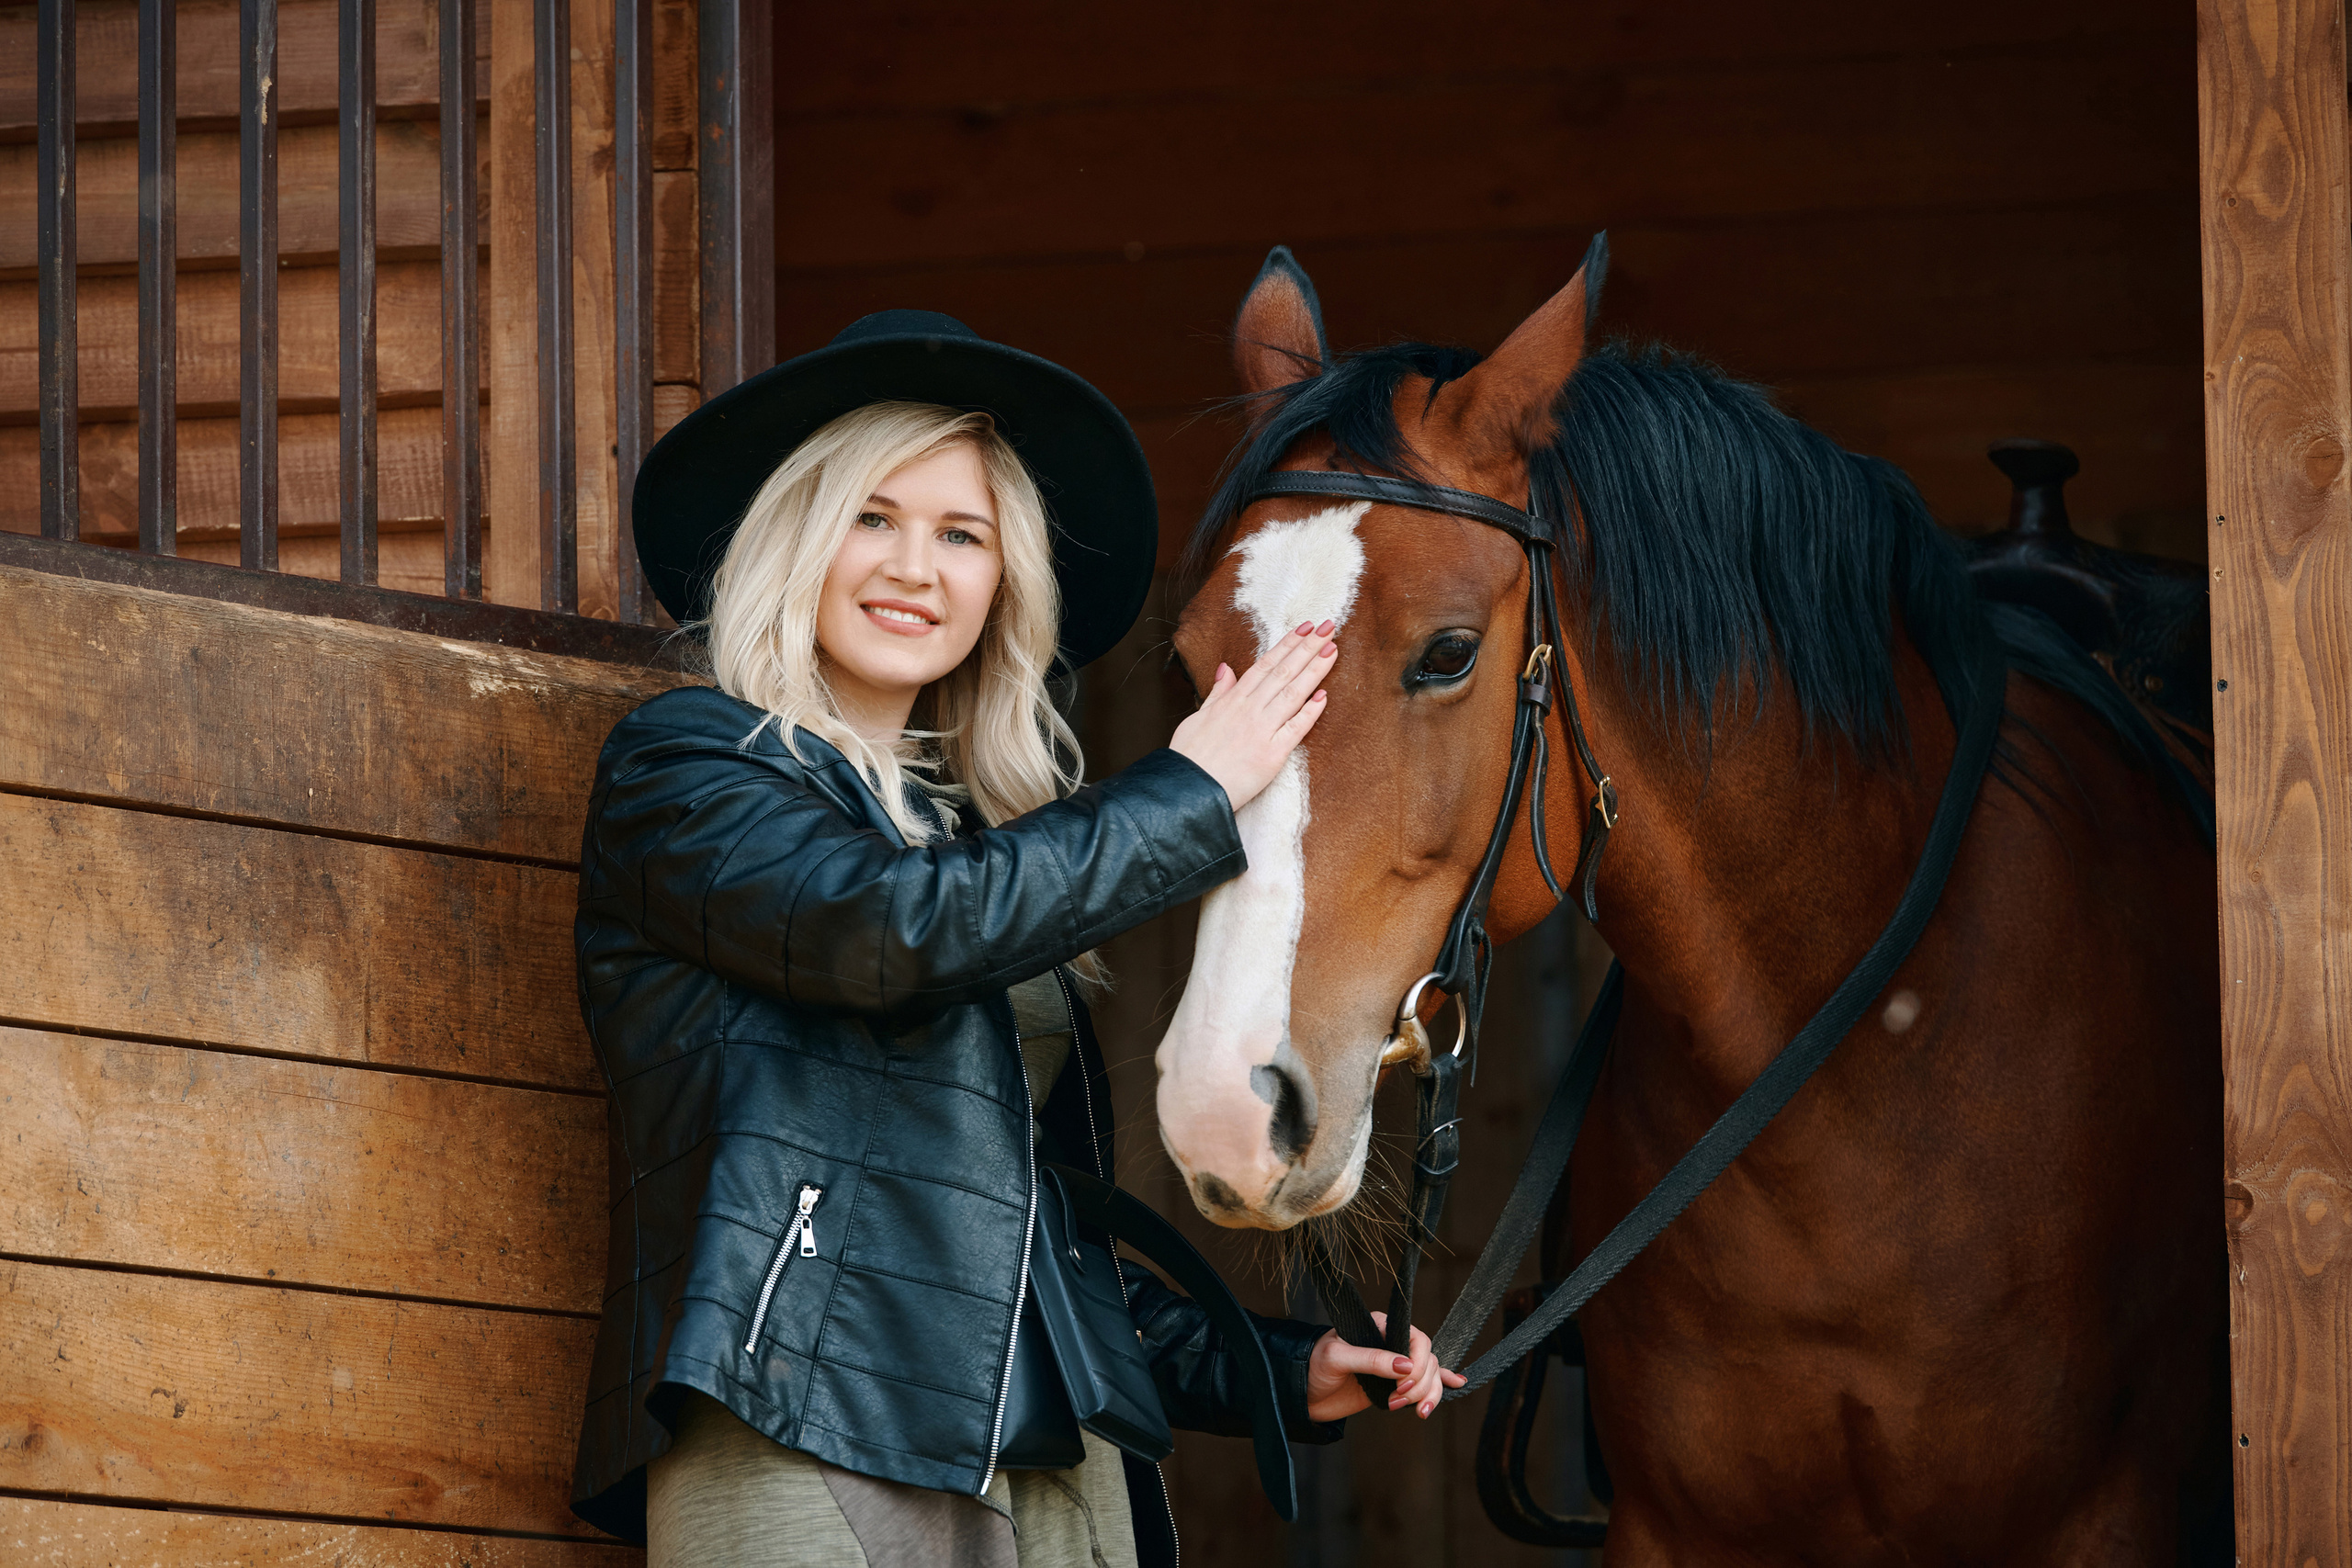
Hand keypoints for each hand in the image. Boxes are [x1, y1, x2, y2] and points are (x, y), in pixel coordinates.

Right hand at [1170, 620, 1337, 811]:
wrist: (1187, 790)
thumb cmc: (1190, 757)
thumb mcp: (1198, 717)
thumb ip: (1217, 693)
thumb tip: (1225, 669)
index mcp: (1232, 700)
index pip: (1265, 665)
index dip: (1287, 644)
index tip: (1305, 628)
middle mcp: (1249, 710)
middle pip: (1283, 672)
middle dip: (1308, 648)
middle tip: (1329, 628)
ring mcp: (1261, 730)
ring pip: (1293, 694)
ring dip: (1314, 670)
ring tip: (1333, 650)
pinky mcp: (1271, 755)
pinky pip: (1295, 729)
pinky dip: (1310, 713)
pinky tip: (1324, 696)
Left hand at [1303, 1310, 1467, 1421]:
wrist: (1300, 1392)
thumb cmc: (1312, 1367)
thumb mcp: (1337, 1359)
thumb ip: (1370, 1360)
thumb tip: (1405, 1366)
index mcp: (1379, 1326)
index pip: (1416, 1338)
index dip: (1416, 1364)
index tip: (1400, 1385)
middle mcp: (1390, 1342)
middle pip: (1427, 1359)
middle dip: (1419, 1385)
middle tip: (1395, 1402)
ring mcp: (1393, 1365)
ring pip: (1429, 1374)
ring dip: (1429, 1394)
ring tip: (1416, 1412)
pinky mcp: (1392, 1385)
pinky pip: (1424, 1380)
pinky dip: (1441, 1382)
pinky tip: (1457, 1384)